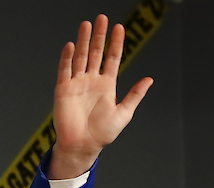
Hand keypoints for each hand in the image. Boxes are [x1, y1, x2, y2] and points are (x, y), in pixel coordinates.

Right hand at [49, 15, 153, 178]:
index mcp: (107, 85)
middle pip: (96, 52)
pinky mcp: (64, 89)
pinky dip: (68, 58)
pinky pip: (65, 70)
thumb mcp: (124, 113)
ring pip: (81, 57)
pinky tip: (72, 46)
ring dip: (84, 41)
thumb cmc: (104, 132)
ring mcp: (77, 83)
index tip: (120, 27)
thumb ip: (135, 95)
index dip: (116, 43)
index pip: (112, 58)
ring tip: (87, 24)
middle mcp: (92, 80)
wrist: (84, 144)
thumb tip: (150, 79)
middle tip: (103, 18)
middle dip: (100, 36)